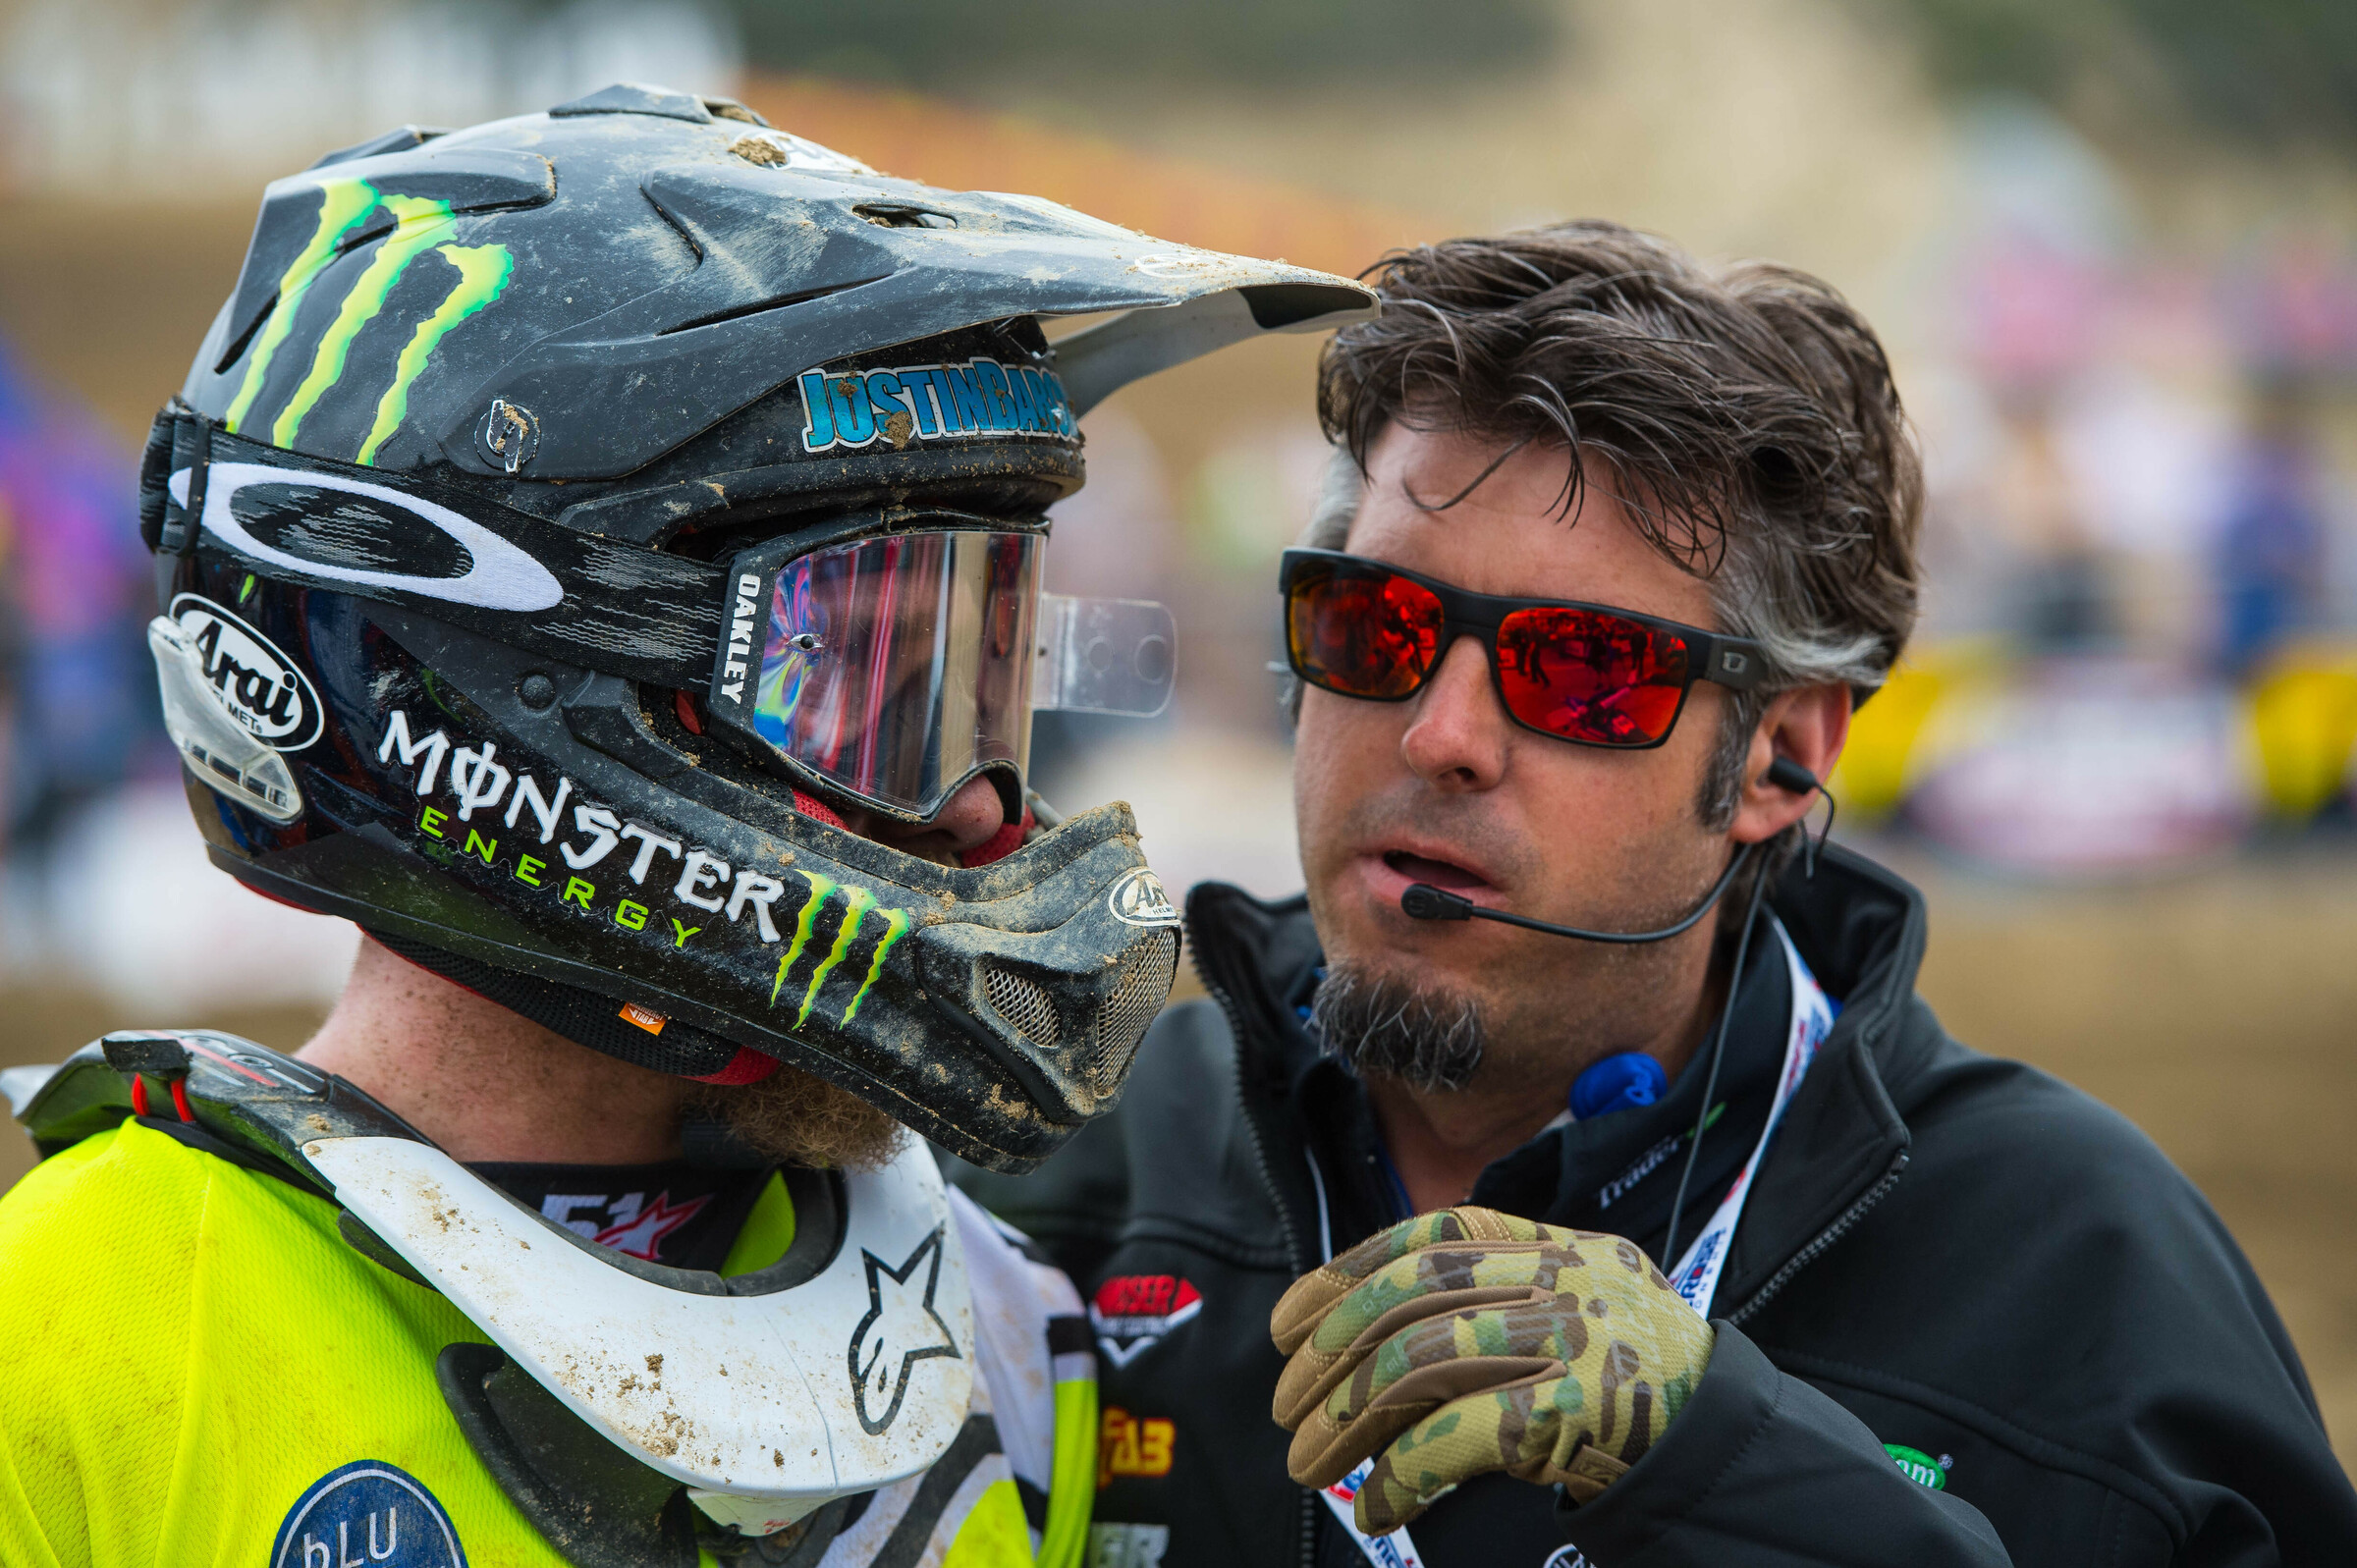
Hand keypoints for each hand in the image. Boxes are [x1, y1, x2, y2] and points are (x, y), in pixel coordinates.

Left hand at [1270, 1206, 1713, 1534]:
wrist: (1736, 1448)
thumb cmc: (1647, 1387)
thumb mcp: (1590, 1307)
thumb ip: (1506, 1297)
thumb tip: (1371, 1333)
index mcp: (1561, 1247)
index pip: (1432, 1234)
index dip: (1348, 1271)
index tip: (1292, 1319)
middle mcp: (1564, 1280)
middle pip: (1410, 1299)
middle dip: (1330, 1353)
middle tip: (1284, 1403)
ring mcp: (1571, 1342)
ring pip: (1417, 1366)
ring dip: (1346, 1420)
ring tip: (1309, 1460)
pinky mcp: (1573, 1412)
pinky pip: (1456, 1437)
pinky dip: (1401, 1473)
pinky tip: (1379, 1502)